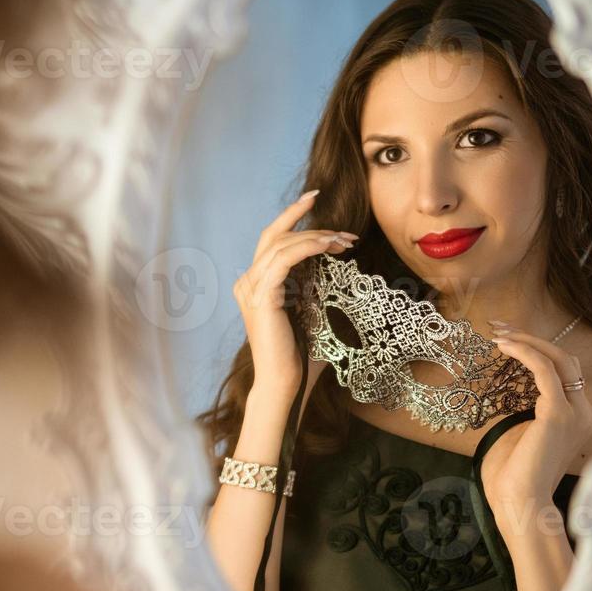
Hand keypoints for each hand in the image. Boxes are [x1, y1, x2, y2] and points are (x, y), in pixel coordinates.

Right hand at [234, 190, 354, 401]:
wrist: (286, 382)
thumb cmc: (301, 356)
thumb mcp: (310, 314)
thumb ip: (313, 290)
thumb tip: (335, 270)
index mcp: (255, 286)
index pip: (274, 244)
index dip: (297, 224)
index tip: (319, 207)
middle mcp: (247, 283)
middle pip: (273, 235)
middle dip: (304, 220)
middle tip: (337, 220)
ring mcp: (251, 288)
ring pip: (280, 244)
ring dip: (315, 236)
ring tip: (344, 240)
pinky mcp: (262, 296)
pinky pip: (283, 260)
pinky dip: (307, 248)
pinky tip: (329, 247)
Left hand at [480, 322, 591, 509]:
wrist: (522, 503)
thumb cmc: (515, 476)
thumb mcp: (524, 435)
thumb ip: (527, 413)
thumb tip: (513, 393)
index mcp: (579, 418)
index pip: (566, 372)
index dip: (538, 350)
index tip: (508, 338)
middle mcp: (584, 412)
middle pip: (566, 360)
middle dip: (533, 339)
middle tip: (500, 327)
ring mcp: (575, 413)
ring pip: (558, 359)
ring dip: (528, 341)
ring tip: (499, 333)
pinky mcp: (558, 414)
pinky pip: (545, 370)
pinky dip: (526, 353)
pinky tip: (505, 346)